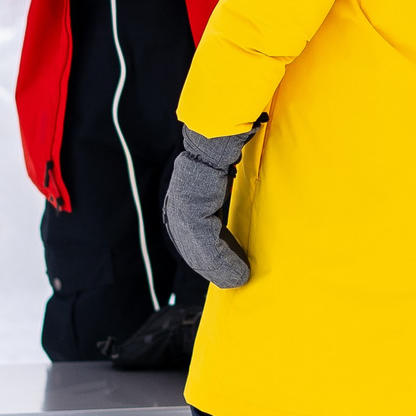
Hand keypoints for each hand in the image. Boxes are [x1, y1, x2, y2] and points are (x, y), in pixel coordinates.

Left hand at [164, 124, 256, 288]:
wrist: (214, 135)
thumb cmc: (217, 152)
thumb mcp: (216, 181)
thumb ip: (216, 200)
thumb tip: (228, 215)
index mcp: (179, 202)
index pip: (190, 241)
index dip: (210, 260)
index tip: (229, 270)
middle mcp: (175, 208)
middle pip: (193, 250)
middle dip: (215, 270)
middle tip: (237, 281)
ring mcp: (180, 210)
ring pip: (199, 251)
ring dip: (222, 270)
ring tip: (241, 280)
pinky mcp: (190, 210)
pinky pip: (206, 243)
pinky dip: (224, 260)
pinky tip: (240, 271)